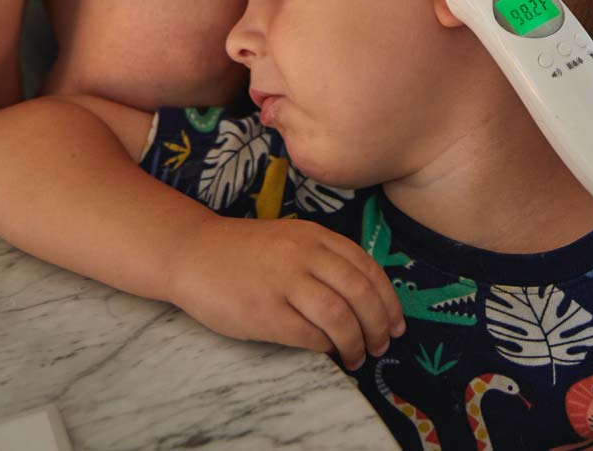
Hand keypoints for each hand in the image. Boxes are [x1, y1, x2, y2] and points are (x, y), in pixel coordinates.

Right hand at [171, 213, 406, 370]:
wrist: (196, 253)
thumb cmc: (249, 252)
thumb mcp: (293, 240)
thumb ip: (326, 258)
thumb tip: (368, 298)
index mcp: (315, 235)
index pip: (367, 267)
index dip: (388, 300)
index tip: (396, 323)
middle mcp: (303, 255)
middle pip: (360, 292)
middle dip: (378, 325)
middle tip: (382, 346)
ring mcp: (283, 282)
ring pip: (339, 315)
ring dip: (355, 342)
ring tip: (357, 357)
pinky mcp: (263, 311)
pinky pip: (307, 335)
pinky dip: (325, 347)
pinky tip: (328, 353)